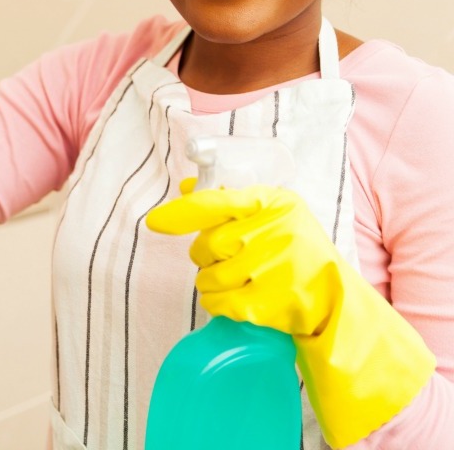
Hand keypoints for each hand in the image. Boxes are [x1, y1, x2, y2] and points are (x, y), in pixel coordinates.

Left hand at [147, 182, 435, 447]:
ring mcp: (275, 269)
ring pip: (209, 276)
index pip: (218, 202)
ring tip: (235, 279)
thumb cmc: (297, 251)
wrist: (337, 302)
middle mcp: (276, 232)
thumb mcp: (275, 214)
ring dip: (210, 281)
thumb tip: (186, 187)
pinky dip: (218, 303)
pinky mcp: (271, 305)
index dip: (183, 211)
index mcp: (275, 203)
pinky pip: (219, 303)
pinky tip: (235, 300)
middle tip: (226, 258)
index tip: (155, 221)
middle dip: (206, 254)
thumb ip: (231, 198)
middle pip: (208, 244)